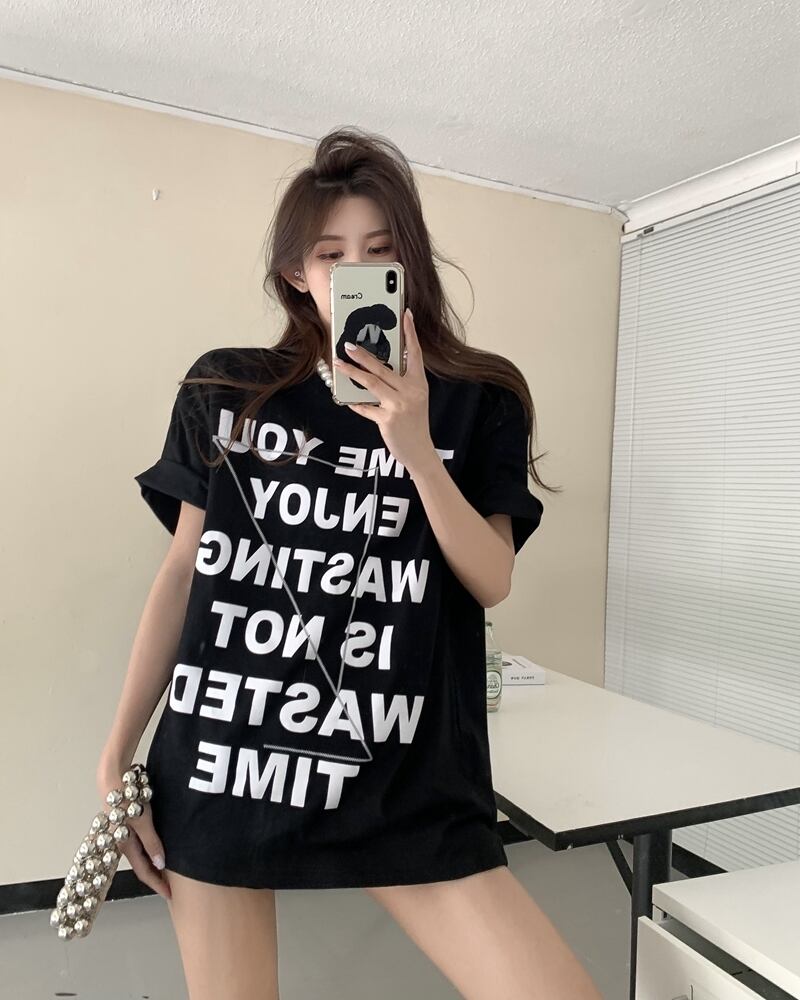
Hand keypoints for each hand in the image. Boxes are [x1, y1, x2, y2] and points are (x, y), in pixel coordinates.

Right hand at [96, 764, 171, 900]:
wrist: (113, 776)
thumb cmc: (126, 798)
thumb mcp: (142, 821)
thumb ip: (151, 842)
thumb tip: (160, 865)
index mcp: (125, 846)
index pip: (144, 872)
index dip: (157, 884)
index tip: (170, 895)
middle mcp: (123, 842)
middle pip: (141, 865)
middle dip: (155, 876)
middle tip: (171, 885)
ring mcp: (124, 832)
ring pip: (140, 853)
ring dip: (153, 862)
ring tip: (168, 869)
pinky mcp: (126, 821)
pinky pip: (140, 841)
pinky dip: (150, 849)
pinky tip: (158, 846)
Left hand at [333, 309, 439, 477]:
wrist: (419, 451)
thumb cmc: (414, 423)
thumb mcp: (414, 399)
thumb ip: (400, 384)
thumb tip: (376, 369)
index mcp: (419, 383)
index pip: (415, 353)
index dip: (410, 333)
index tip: (406, 314)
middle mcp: (410, 391)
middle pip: (383, 367)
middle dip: (363, 354)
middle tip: (348, 344)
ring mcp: (398, 405)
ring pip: (371, 383)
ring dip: (352, 372)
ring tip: (339, 363)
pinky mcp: (387, 419)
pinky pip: (366, 407)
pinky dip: (356, 403)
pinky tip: (347, 399)